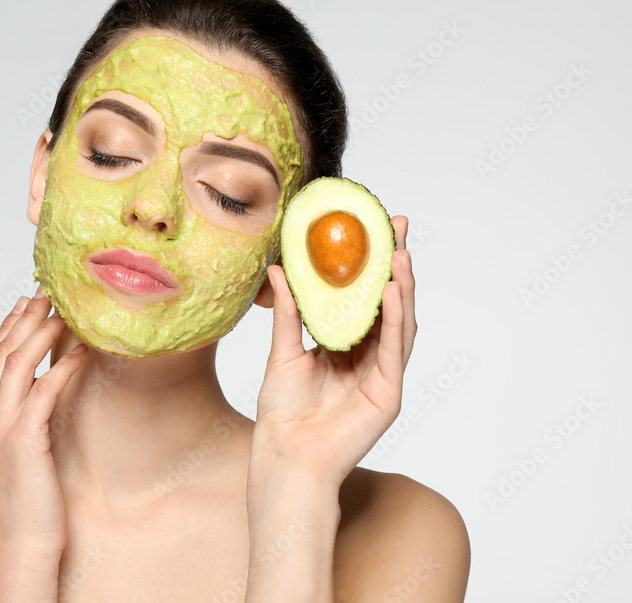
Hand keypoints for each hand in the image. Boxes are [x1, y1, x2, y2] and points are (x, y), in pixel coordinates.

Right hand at [0, 287, 88, 554]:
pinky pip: (44, 389)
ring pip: (18, 364)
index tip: (24, 304)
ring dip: (42, 332)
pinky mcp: (23, 438)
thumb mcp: (14, 457)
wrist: (19, 546)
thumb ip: (18, 424)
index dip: (6, 328)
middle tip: (47, 293)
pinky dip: (62, 365)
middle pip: (0, 353)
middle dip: (24, 319)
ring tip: (64, 311)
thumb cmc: (24, 507)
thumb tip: (37, 401)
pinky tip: (81, 351)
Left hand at [250, 215, 416, 490]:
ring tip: (399, 253)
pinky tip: (394, 292)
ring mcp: (381, 376)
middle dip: (394, 265)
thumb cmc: (283, 413)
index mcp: (345, 347)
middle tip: (396, 227)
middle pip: (388, 305)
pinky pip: (395, 350)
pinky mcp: (388, 394)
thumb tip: (280, 269)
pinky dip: (397, 320)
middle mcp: (369, 359)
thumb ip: (288, 312)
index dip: (370, 265)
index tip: (372, 228)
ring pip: (400, 324)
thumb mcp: (283, 351)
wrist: (284, 456)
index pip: (363, 298)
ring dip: (402, 288)